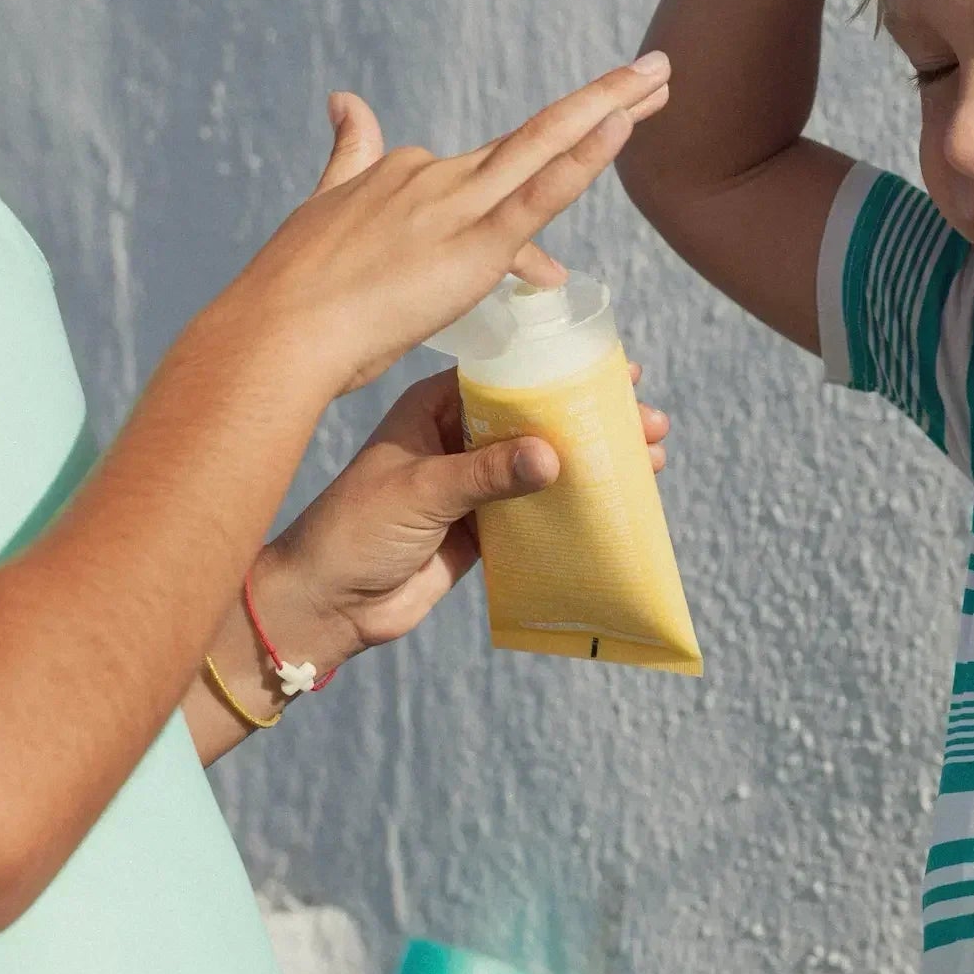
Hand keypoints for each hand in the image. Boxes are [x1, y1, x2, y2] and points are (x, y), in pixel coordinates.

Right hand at [223, 57, 672, 399]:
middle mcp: (436, 176)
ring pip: (547, 145)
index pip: (491, 171)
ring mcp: (455, 206)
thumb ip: (348, 157)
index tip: (586, 151)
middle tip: (657, 72)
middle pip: (537, 134)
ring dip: (610, 107)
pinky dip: (582, 157)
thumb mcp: (326, 208)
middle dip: (602, 100)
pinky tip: (621, 126)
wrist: (274, 334)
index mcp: (406, 174)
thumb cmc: (294, 296)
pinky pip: (539, 194)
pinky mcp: (472, 247)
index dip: (545, 164)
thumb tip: (346, 102)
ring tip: (662, 77)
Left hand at [255, 367, 675, 663]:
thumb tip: (554, 455)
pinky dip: (576, 507)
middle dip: (591, 418)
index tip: (609, 367)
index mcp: (432, 409)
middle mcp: (456, 440)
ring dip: (593, 462)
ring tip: (649, 458)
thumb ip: (486, 474)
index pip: (505, 376)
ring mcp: (471, 486)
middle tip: (645, 417)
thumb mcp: (420, 492)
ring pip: (544, 465)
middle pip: (537, 419)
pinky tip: (617, 503)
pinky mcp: (481, 530)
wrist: (324, 606)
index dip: (559, 370)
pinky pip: (538, 512)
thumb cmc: (351, 532)